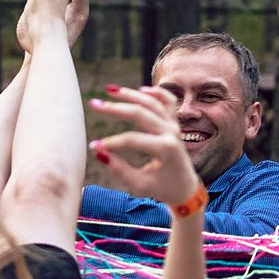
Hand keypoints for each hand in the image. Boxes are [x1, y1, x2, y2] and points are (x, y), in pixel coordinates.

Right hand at [88, 84, 199, 210]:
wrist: (186, 188)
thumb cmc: (163, 188)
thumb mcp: (141, 185)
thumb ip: (120, 170)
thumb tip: (99, 153)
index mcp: (165, 149)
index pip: (132, 140)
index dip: (111, 143)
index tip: (93, 146)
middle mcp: (171, 133)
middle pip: (141, 113)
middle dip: (115, 108)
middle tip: (94, 104)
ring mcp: (174, 126)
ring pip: (153, 102)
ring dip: (131, 94)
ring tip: (110, 90)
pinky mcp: (175, 123)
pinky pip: (168, 101)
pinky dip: (156, 92)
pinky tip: (140, 89)